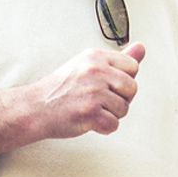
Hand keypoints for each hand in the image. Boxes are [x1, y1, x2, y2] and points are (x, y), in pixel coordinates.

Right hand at [0, 44, 142, 153]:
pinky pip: (113, 125)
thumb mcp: (88, 65)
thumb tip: (142, 48)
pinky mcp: (90, 112)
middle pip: (132, 88)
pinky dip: (102, 128)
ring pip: (124, 109)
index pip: (132, 67)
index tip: (106, 86)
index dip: (122, 81)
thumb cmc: (61, 89)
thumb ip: (118, 59)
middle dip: (120, 99)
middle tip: (98, 101)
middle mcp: (96, 71)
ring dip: (110, 115)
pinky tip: (89, 121)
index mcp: (96, 57)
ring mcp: (93, 92)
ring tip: (91, 110)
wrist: (35, 107)